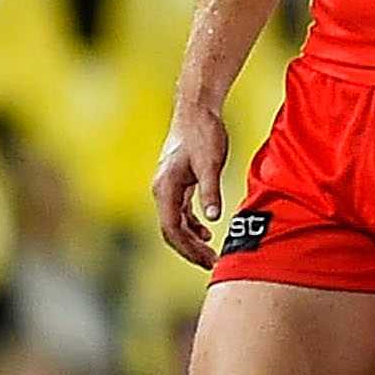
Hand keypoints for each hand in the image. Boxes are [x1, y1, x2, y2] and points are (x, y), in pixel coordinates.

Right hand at [152, 101, 230, 267]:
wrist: (197, 110)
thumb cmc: (204, 134)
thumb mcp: (211, 163)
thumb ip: (210, 191)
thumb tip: (212, 219)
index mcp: (165, 188)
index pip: (171, 228)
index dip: (187, 248)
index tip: (207, 260)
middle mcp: (161, 190)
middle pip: (171, 230)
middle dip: (190, 249)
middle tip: (212, 264)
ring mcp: (168, 186)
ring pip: (175, 222)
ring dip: (191, 239)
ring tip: (211, 254)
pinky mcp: (178, 181)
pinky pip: (180, 211)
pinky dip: (192, 223)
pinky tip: (206, 231)